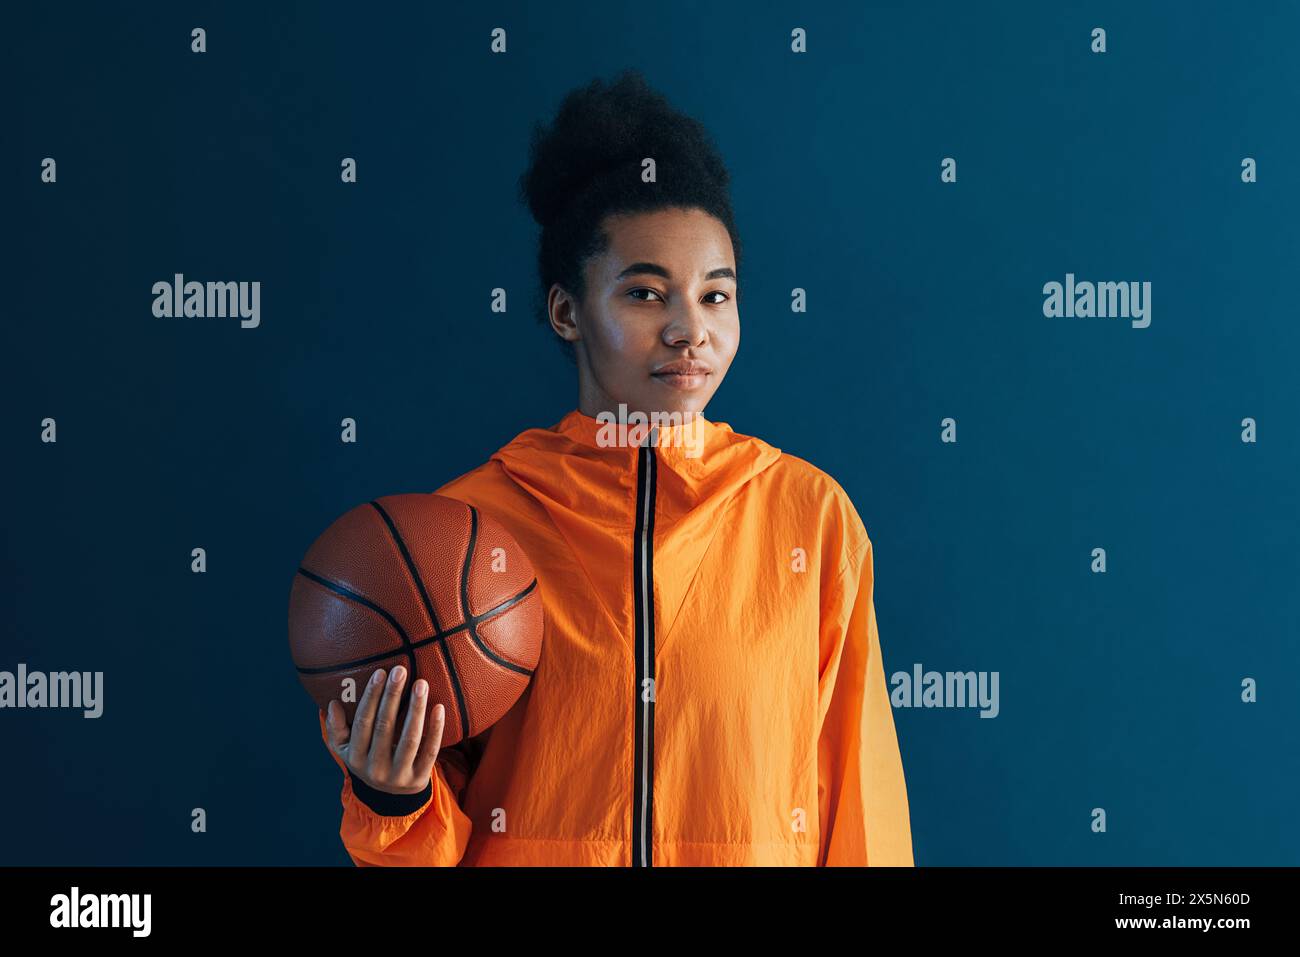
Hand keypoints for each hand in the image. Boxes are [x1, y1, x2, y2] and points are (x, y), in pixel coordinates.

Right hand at [323, 665, 445, 795]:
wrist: (390, 798)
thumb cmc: (368, 760)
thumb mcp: (347, 750)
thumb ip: (337, 729)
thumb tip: (333, 704)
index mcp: (355, 758)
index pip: (363, 723)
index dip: (371, 697)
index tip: (380, 673)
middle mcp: (375, 769)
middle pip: (385, 727)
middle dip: (392, 697)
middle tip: (401, 671)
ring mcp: (399, 776)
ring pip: (409, 739)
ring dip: (415, 709)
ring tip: (421, 684)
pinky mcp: (419, 778)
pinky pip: (430, 751)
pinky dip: (435, 729)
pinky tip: (439, 707)